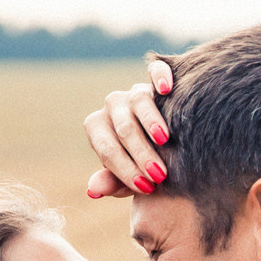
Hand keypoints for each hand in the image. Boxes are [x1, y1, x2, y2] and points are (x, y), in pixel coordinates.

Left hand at [86, 58, 177, 199]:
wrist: (165, 144)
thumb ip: (112, 182)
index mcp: (97, 128)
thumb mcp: (128, 178)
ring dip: (150, 121)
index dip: (125, 169)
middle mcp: (112, 106)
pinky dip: (160, 76)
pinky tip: (166, 89)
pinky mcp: (155, 80)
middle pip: (123, 128)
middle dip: (141, 153)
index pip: (106, 148)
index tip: (146, 188)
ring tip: (164, 140)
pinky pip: (156, 70)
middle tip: (160, 175)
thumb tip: (93, 190)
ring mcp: (133, 91)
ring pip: (138, 101)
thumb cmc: (143, 164)